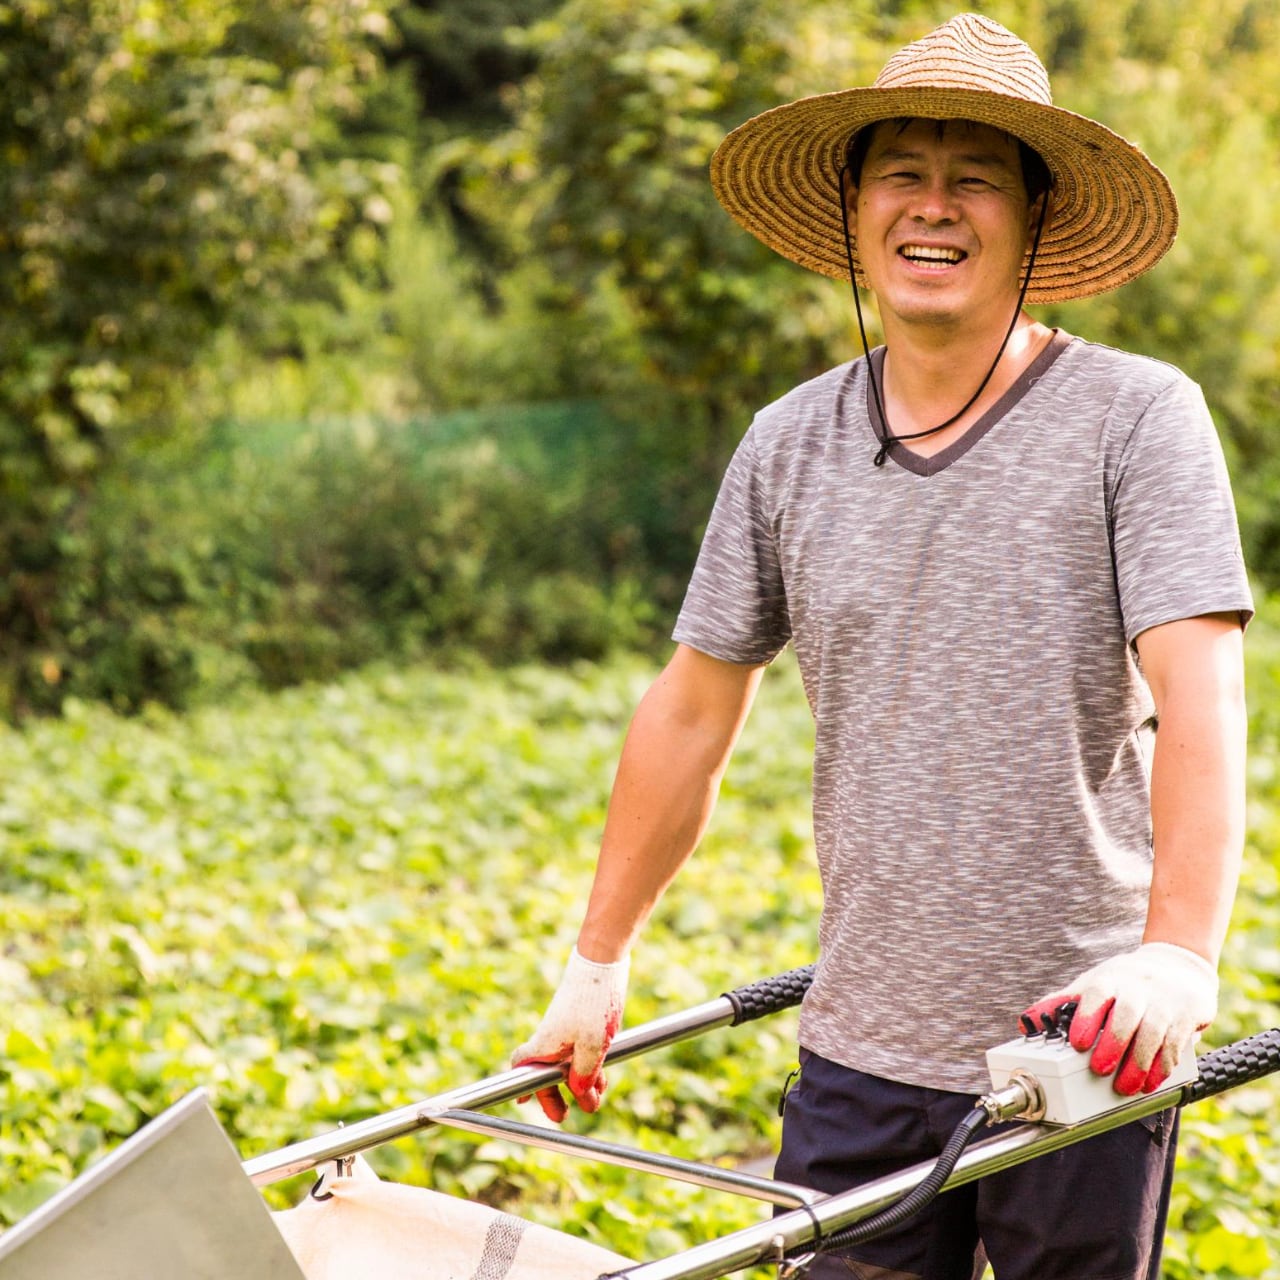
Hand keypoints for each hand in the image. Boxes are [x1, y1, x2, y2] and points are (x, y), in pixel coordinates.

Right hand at [512, 947, 628, 1121]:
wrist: (602, 962)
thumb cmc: (593, 1002)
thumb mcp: (593, 1046)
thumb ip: (585, 1074)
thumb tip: (581, 1095)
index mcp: (546, 1043)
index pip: (522, 1065)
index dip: (521, 1086)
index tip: (522, 1102)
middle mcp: (551, 1036)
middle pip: (547, 1071)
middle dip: (559, 1094)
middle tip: (569, 1113)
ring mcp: (566, 1027)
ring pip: (567, 1062)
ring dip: (580, 1081)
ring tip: (598, 1096)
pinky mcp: (580, 1020)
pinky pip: (580, 1050)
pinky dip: (589, 1065)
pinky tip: (604, 1075)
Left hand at [1020, 942, 1217, 1095]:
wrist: (1178, 964)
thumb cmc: (1127, 980)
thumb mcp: (1094, 984)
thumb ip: (1062, 1004)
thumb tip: (1025, 1023)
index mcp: (1110, 979)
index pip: (1097, 994)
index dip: (1087, 1018)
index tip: (1078, 1043)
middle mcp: (1138, 987)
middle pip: (1126, 1015)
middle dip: (1113, 1045)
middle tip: (1100, 1070)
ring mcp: (1164, 1000)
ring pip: (1153, 1032)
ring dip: (1139, 1063)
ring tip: (1126, 1087)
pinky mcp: (1187, 1014)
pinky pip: (1176, 1042)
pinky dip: (1162, 1065)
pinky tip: (1150, 1082)